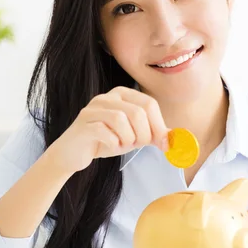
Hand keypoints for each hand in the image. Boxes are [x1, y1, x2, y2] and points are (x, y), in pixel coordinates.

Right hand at [47, 86, 169, 174]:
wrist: (73, 153)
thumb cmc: (105, 140)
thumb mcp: (134, 136)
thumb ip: (153, 135)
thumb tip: (173, 140)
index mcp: (123, 95)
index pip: (150, 104)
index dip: (159, 126)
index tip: (162, 143)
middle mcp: (107, 97)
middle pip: (138, 112)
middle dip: (144, 134)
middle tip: (138, 145)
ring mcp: (93, 109)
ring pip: (121, 120)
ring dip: (127, 139)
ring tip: (122, 145)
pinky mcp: (83, 124)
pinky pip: (104, 131)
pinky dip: (113, 143)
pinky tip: (110, 146)